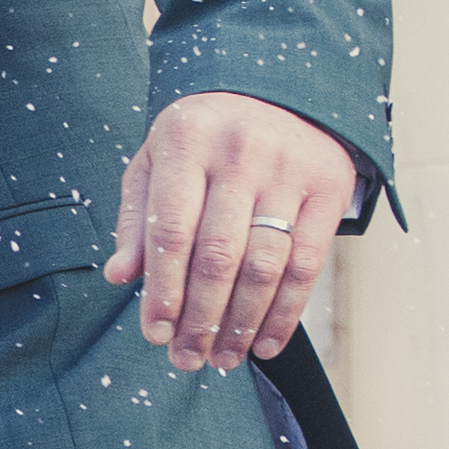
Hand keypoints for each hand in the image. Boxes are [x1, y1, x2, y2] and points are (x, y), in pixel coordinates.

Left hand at [105, 92, 356, 374]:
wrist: (279, 89)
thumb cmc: (205, 137)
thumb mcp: (158, 159)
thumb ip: (138, 216)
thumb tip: (120, 276)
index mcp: (189, 140)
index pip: (172, 231)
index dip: (162, 291)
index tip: (155, 334)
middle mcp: (241, 151)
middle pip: (218, 256)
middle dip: (200, 318)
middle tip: (187, 359)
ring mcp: (289, 169)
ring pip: (264, 266)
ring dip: (241, 324)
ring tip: (222, 359)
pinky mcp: (328, 187)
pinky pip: (306, 264)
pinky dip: (285, 313)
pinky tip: (264, 344)